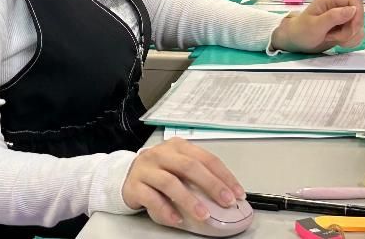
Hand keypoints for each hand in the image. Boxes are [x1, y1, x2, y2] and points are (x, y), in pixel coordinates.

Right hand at [122, 137, 245, 226]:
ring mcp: (146, 168)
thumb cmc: (159, 172)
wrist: (127, 176)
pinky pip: (151, 198)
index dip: (223, 175)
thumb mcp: (179, 167)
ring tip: (203, 215)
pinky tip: (176, 219)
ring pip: (170, 182)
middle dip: (211, 185)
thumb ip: (198, 176)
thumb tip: (226, 194)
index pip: (205, 158)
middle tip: (226, 201)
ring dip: (189, 200)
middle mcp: (161, 154)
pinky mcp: (134, 185)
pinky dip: (165, 210)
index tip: (237, 193)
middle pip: (189, 167)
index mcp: (178, 146)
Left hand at [271, 0, 364, 53]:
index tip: (351, 29)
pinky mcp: (345, 27)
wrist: (296, 41)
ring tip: (333, 38)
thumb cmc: (301, 31)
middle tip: (336, 37)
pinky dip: (351, 41)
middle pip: (359, 14)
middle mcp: (339, 5)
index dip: (358, 14)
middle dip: (351, 29)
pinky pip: (358, 34)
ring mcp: (343, 16)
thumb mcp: (315, 25)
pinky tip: (339, 43)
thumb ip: (333, 16)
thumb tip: (353, 9)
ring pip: (360, 26)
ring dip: (350, 37)